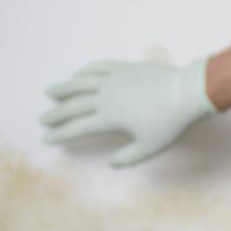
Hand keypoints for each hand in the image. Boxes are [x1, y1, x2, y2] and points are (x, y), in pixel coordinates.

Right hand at [38, 58, 217, 167]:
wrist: (188, 92)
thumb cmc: (170, 123)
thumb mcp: (150, 147)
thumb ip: (129, 157)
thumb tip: (111, 163)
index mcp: (110, 117)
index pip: (78, 127)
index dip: (61, 134)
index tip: (47, 138)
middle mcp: (106, 96)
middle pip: (74, 105)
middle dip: (56, 114)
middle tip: (42, 119)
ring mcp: (115, 79)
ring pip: (82, 82)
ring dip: (64, 88)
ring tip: (50, 92)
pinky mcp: (125, 67)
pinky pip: (100, 67)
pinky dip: (85, 71)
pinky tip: (77, 74)